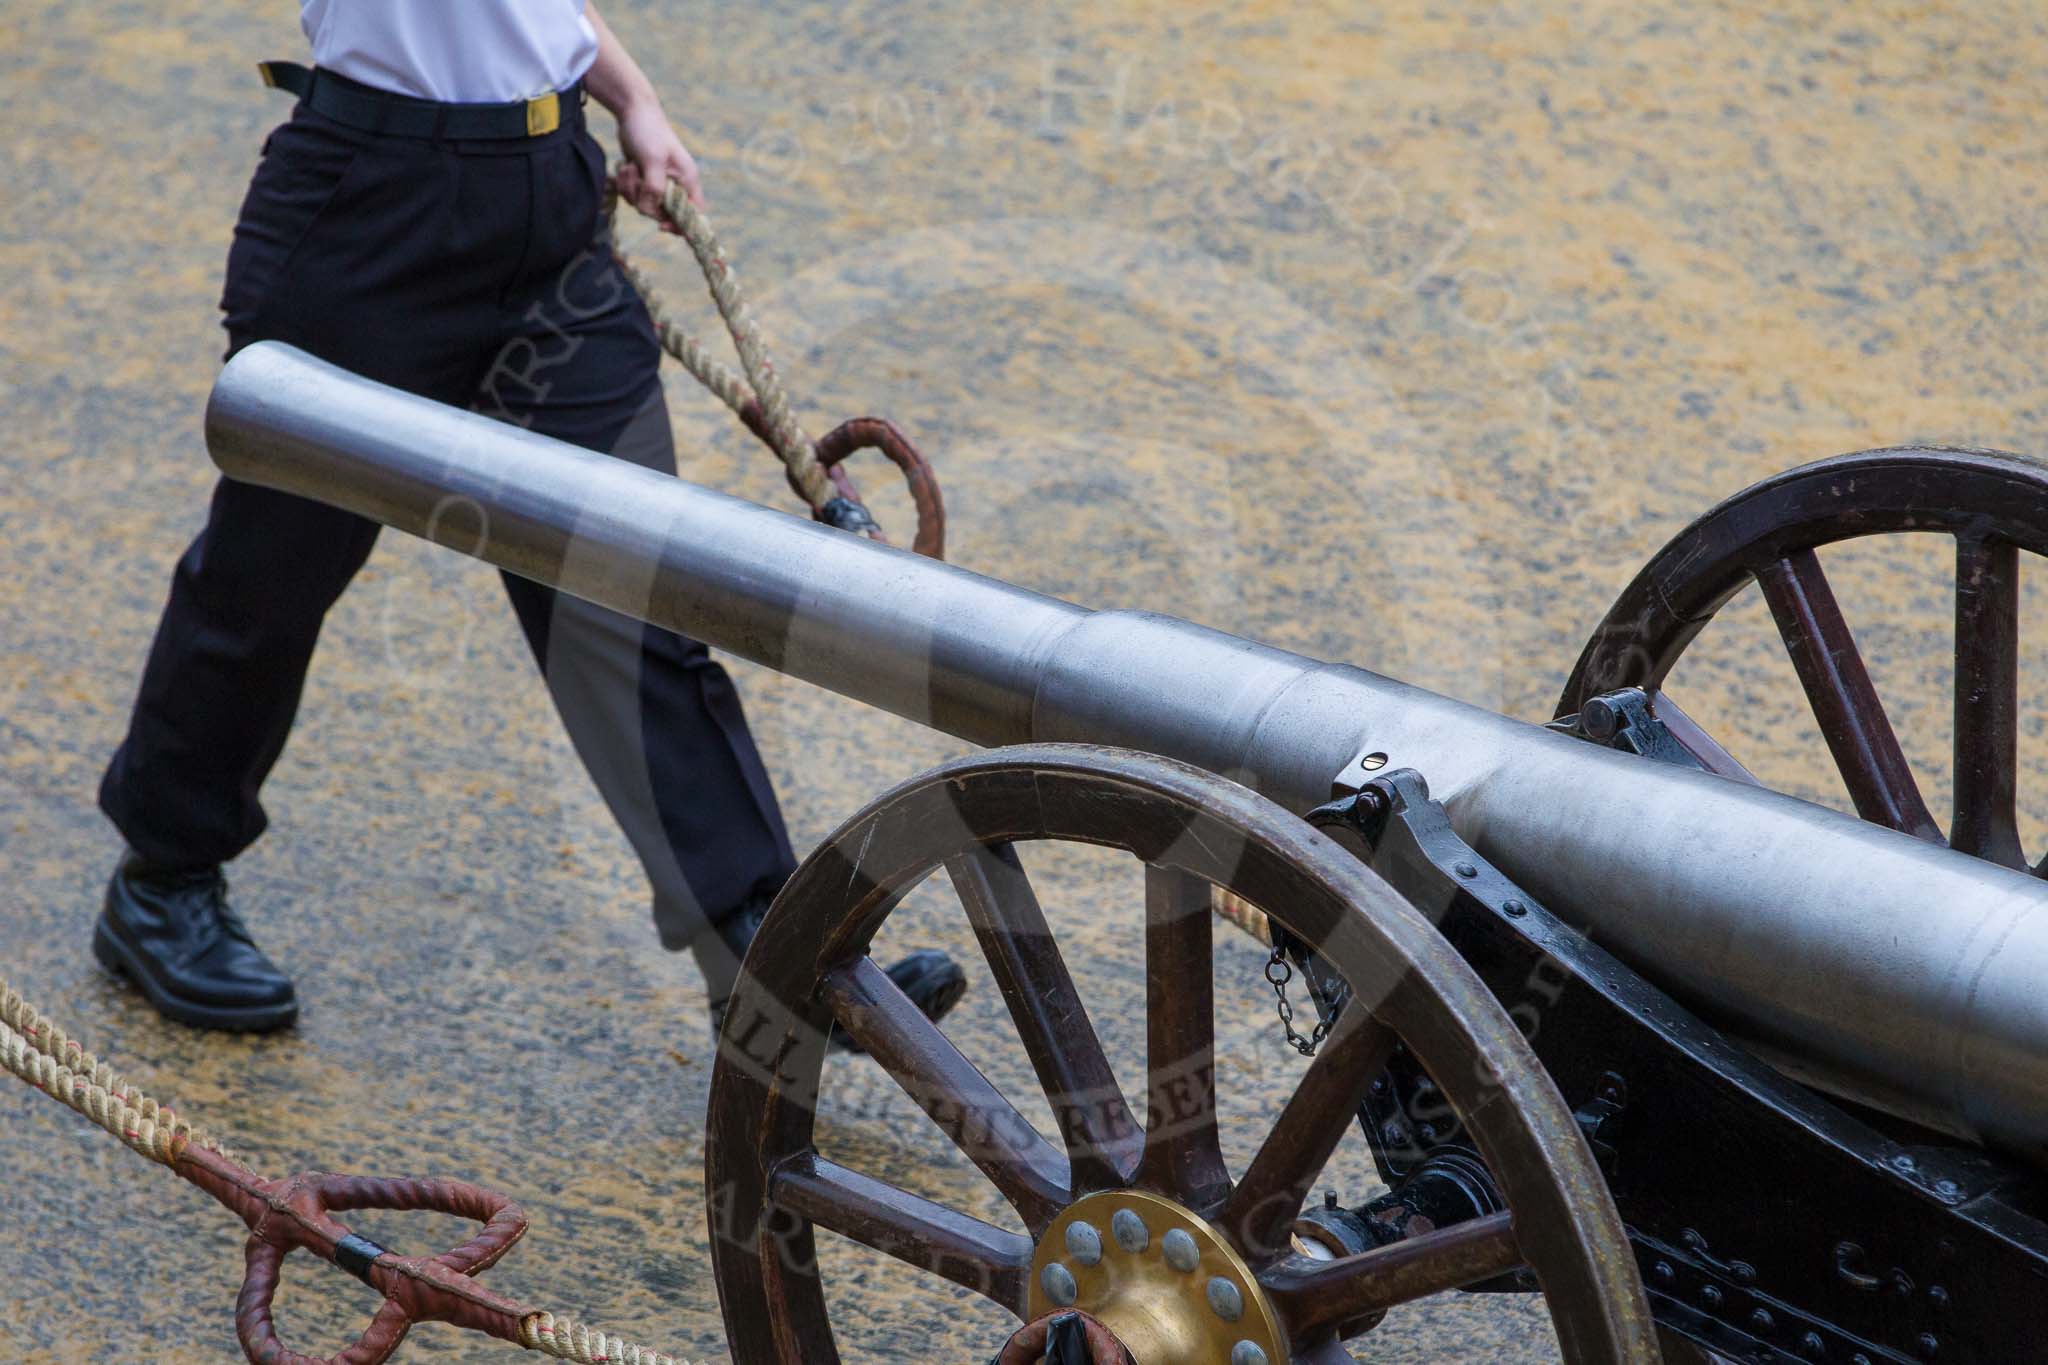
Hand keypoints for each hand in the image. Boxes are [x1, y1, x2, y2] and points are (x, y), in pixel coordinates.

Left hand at [612, 97, 702, 230]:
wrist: (632, 111)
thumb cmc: (648, 131)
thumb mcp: (653, 160)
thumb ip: (654, 188)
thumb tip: (649, 210)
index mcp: (688, 180)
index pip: (694, 214)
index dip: (682, 226)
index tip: (662, 226)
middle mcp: (676, 184)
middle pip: (663, 213)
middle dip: (645, 200)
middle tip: (637, 179)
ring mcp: (659, 183)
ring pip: (644, 205)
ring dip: (631, 190)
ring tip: (630, 167)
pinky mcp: (644, 180)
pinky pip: (633, 196)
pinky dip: (625, 185)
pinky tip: (625, 167)